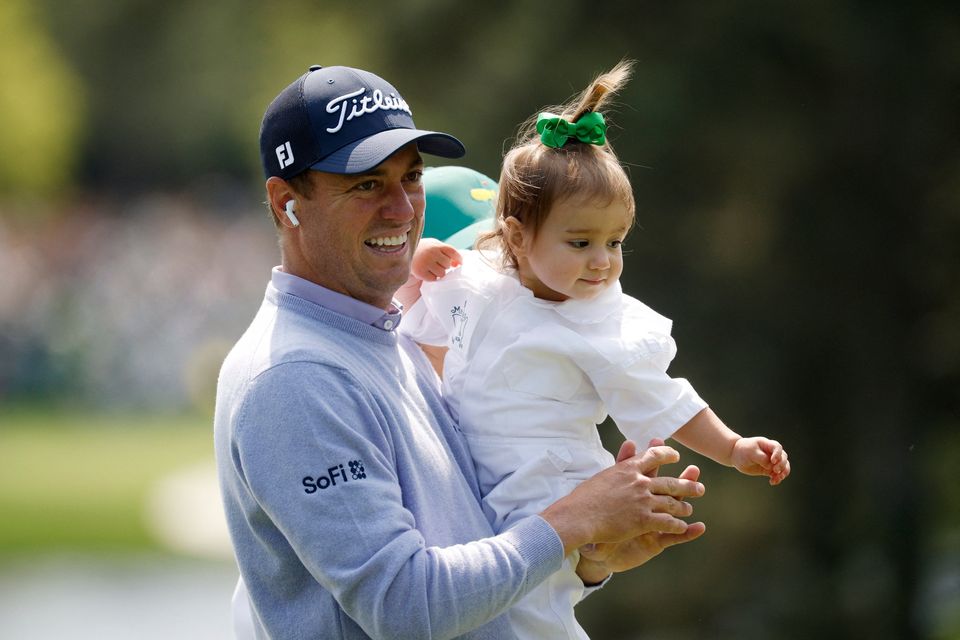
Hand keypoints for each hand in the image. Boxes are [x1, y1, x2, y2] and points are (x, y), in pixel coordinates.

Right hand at [412, 238, 460, 281]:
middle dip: (445, 265)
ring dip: (439, 272)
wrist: (403, 251)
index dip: (458, 258)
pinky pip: (433, 279)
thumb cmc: (425, 250)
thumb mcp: (435, 246)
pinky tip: (426, 272)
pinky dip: (431, 277)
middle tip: (437, 263)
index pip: (452, 252)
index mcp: (436, 245)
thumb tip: (458, 264)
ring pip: (442, 273)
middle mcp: (431, 253)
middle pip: (447, 264)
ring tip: (432, 268)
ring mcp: (425, 263)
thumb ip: (447, 252)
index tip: (460, 263)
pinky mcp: (420, 272)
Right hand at [541, 439, 704, 555]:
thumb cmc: (584, 498)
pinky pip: (667, 522)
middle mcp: (639, 482)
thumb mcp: (604, 475)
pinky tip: (681, 527)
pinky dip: (676, 525)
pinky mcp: (643, 520)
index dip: (667, 455)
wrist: (579, 516)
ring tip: (688, 508)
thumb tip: (629, 448)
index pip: (654, 456)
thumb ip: (620, 465)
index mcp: (628, 469)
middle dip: (686, 485)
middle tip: (699, 487)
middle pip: (670, 482)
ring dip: (682, 507)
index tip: (676, 456)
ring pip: (671, 503)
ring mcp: (643, 501)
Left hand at [730, 437, 790, 484]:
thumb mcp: (750, 453)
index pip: (777, 447)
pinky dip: (777, 478)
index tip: (772, 461)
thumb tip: (770, 466)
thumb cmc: (743, 451)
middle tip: (775, 470)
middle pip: (783, 458)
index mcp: (767, 444)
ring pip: (783, 467)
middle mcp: (772, 453)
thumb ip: (761, 458)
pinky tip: (772, 482)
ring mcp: (771, 461)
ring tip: (777, 478)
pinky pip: (777, 474)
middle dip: (782, 465)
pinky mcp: (769, 469)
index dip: (778, 454)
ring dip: (783, 473)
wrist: (736, 455)